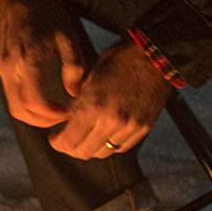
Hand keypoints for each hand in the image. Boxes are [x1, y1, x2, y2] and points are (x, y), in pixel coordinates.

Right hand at [0, 0, 82, 127]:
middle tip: (62, 118)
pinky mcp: (1, 65)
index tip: (68, 113)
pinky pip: (10, 94)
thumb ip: (74, 67)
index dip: (52, 115)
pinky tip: (43, 99)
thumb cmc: (48, 12)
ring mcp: (2, 67)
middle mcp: (11, 68)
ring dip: (33, 115)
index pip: (35, 103)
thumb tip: (76, 94)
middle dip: (42, 121)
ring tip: (54, 112)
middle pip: (21, 111)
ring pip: (13, 105)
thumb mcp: (68, 37)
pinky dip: (25, 103)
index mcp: (29, 60)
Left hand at [50, 40, 173, 158]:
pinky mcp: (143, 129)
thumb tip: (67, 123)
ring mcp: (130, 127)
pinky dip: (109, 145)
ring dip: (90, 148)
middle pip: (84, 152)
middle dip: (71, 149)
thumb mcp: (90, 77)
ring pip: (103, 153)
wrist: (156, 57)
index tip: (55, 139)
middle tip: (67, 140)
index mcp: (94, 106)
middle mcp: (112, 121)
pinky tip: (104, 135)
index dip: (58, 143)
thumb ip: (78, 103)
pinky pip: (120, 147)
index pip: (69, 141)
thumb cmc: (121, 60)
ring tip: (85, 137)